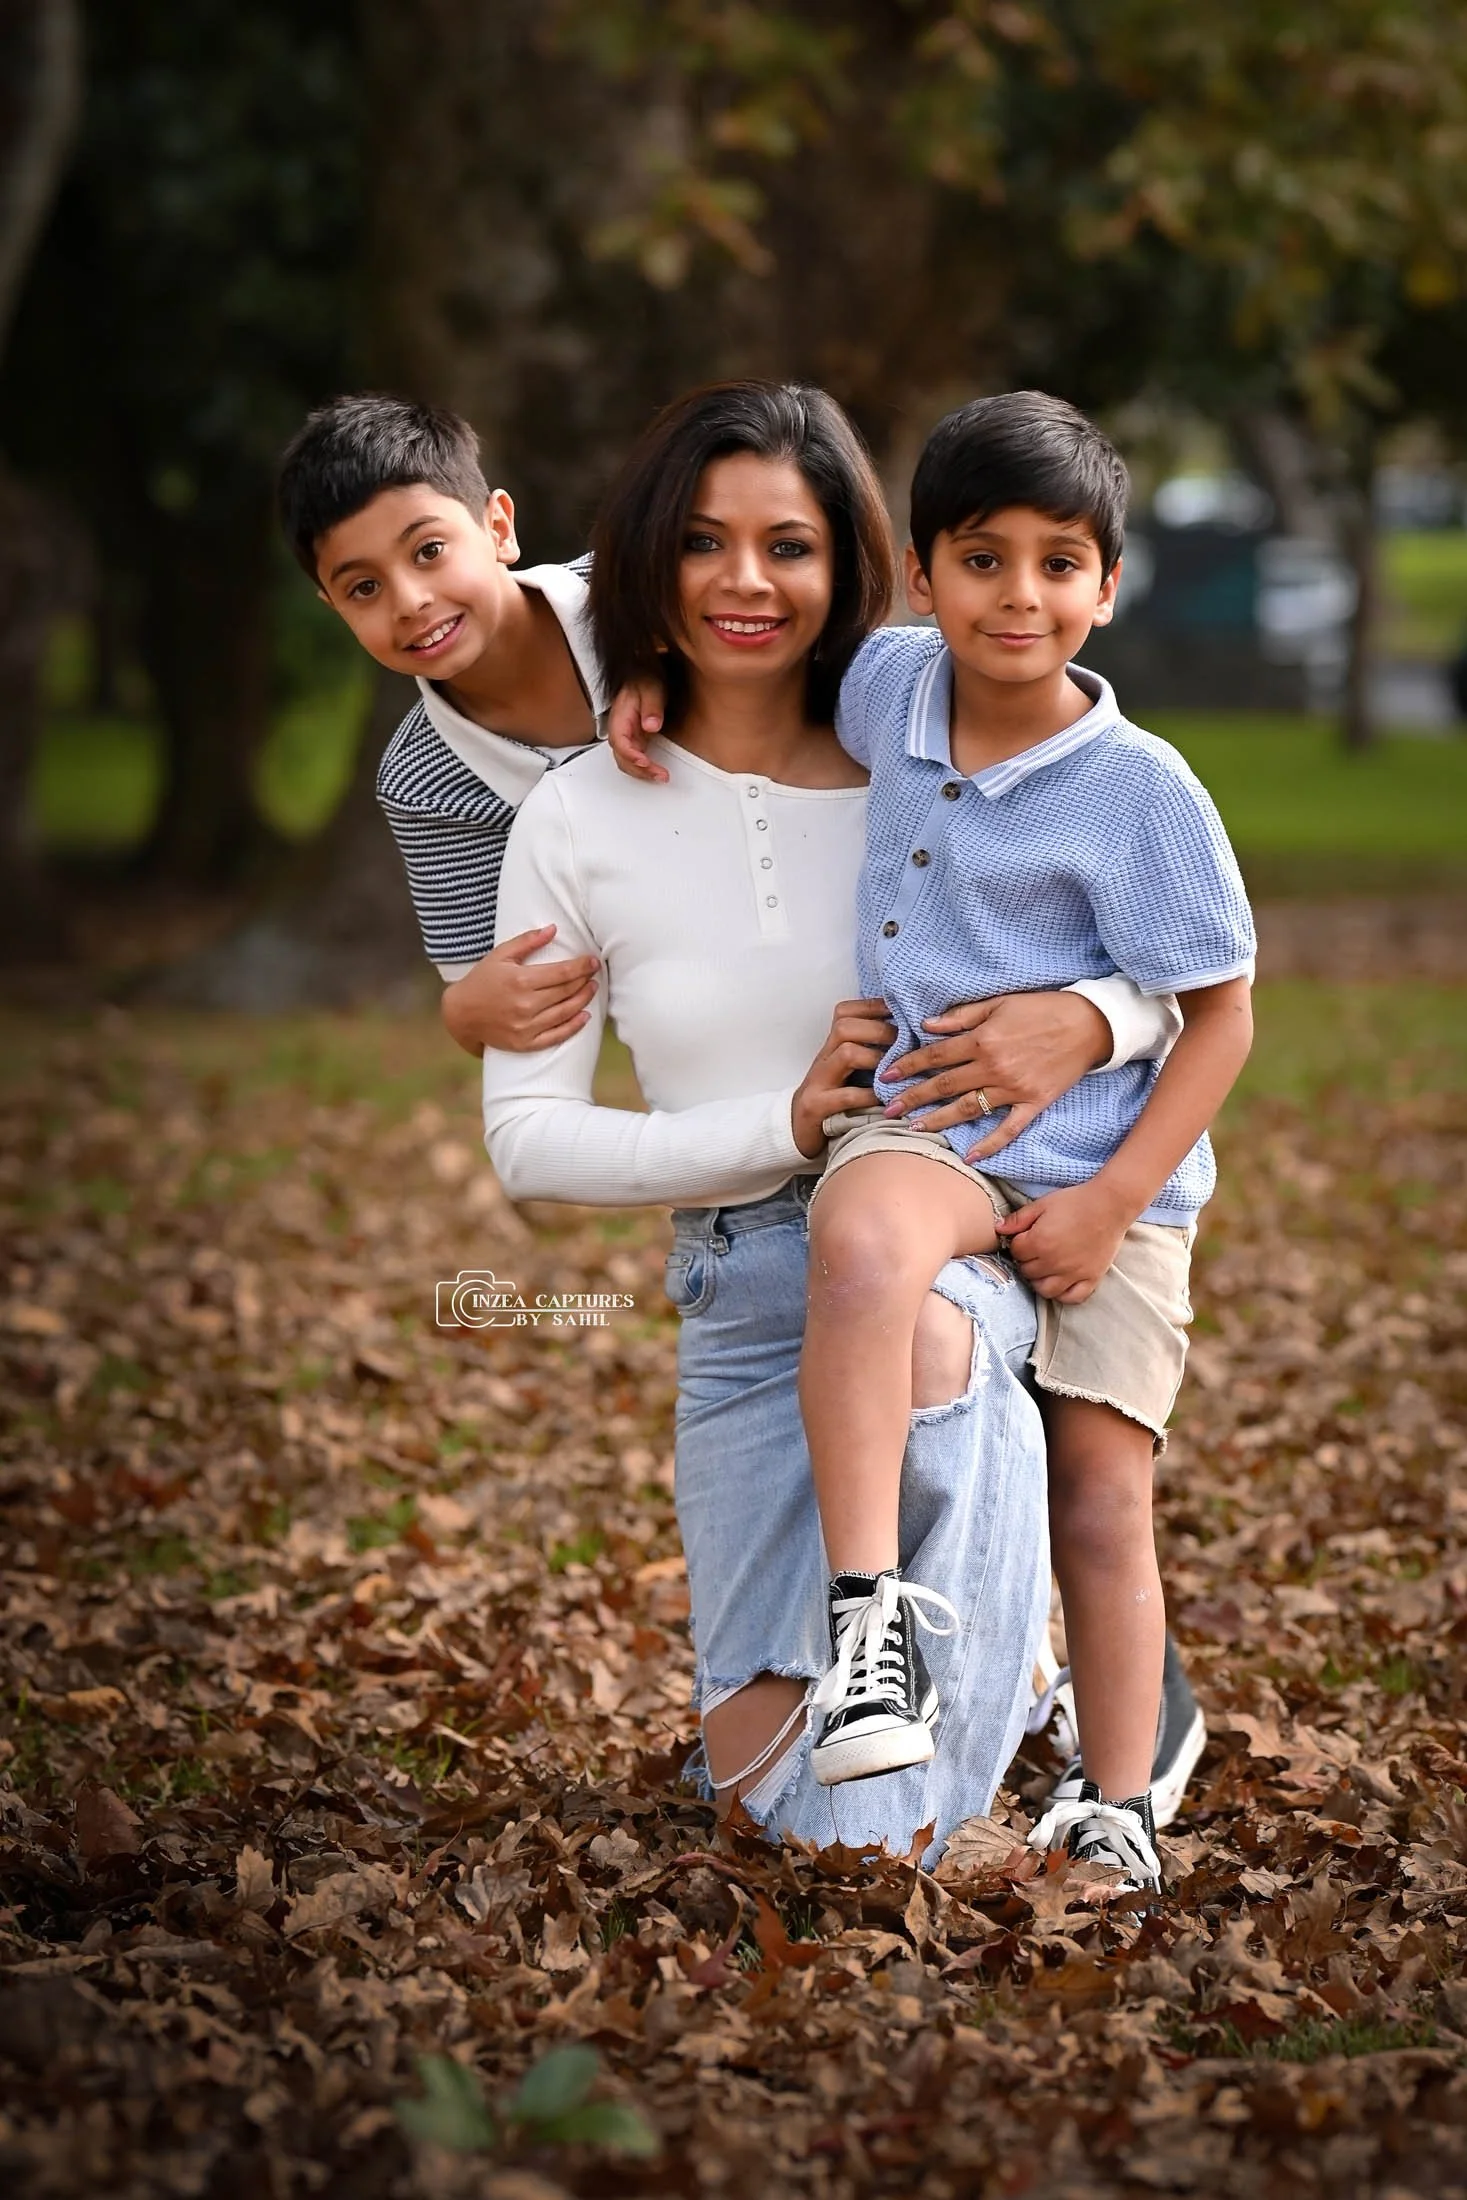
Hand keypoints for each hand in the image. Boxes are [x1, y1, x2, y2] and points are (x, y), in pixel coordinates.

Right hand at [440, 927, 598, 1056]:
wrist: (460, 1014)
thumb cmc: (481, 980)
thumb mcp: (500, 955)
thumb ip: (527, 941)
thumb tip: (553, 929)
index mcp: (520, 980)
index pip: (561, 972)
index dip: (581, 966)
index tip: (593, 961)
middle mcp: (525, 1005)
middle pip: (566, 991)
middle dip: (584, 980)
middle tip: (594, 973)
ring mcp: (526, 1026)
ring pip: (565, 1013)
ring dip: (583, 1000)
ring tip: (592, 989)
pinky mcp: (525, 1043)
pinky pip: (556, 1036)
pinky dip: (573, 1027)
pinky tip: (584, 1016)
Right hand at [606, 678, 668, 783]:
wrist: (644, 674)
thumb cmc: (645, 679)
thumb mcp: (651, 688)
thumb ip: (651, 707)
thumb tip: (651, 726)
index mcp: (619, 717)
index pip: (619, 742)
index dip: (630, 755)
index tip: (644, 762)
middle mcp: (619, 730)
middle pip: (622, 757)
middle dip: (639, 770)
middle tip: (659, 774)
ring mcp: (627, 736)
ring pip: (627, 762)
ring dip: (642, 772)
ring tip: (660, 776)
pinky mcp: (635, 740)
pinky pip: (635, 759)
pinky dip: (644, 768)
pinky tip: (655, 770)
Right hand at [791, 998, 894, 1158]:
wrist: (796, 1132)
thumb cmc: (832, 1101)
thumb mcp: (847, 1074)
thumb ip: (868, 1055)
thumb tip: (909, 1039)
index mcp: (831, 1048)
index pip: (845, 1013)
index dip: (873, 1007)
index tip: (901, 1011)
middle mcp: (823, 1060)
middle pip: (845, 1027)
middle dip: (879, 1030)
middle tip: (905, 1042)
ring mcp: (818, 1083)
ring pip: (846, 1053)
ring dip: (876, 1057)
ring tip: (895, 1069)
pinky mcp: (817, 1107)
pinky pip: (846, 1096)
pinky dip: (869, 1095)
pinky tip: (885, 1100)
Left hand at [882, 990, 1110, 1157]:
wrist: (1089, 1024)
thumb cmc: (1042, 1008)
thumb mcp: (999, 1003)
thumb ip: (962, 1016)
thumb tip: (927, 1025)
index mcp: (983, 1039)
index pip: (936, 1055)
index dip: (909, 1066)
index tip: (886, 1076)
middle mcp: (993, 1066)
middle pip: (944, 1085)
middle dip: (913, 1098)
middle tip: (887, 1110)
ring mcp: (1013, 1088)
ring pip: (967, 1109)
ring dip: (938, 1121)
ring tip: (914, 1130)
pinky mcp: (1033, 1103)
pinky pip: (1008, 1128)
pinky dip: (990, 1144)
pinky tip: (970, 1157)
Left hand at [998, 1180, 1130, 1302]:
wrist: (1110, 1205)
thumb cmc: (1076, 1201)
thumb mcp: (1043, 1204)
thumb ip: (1019, 1219)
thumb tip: (998, 1229)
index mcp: (1039, 1242)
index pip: (1016, 1253)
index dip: (1018, 1244)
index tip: (1026, 1238)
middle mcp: (1054, 1262)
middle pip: (1027, 1272)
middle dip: (1027, 1262)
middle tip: (1036, 1251)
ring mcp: (1073, 1273)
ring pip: (1045, 1290)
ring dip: (1040, 1281)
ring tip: (1045, 1268)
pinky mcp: (1090, 1279)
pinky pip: (1071, 1298)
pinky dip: (1063, 1294)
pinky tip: (1061, 1282)